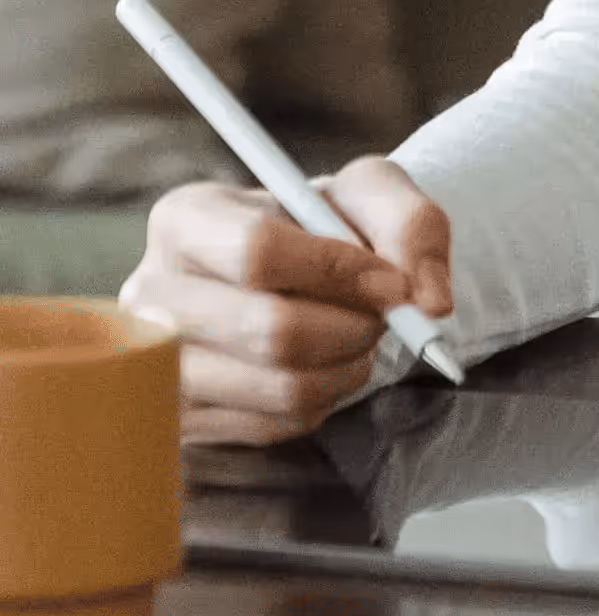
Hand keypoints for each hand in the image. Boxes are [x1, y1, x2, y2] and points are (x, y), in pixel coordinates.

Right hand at [120, 158, 452, 444]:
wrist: (303, 273)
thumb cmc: (330, 224)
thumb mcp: (373, 192)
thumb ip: (411, 225)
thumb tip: (428, 300)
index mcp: (187, 218)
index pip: (256, 252)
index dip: (338, 271)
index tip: (391, 282)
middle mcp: (152, 294)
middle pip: (268, 328)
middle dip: (352, 326)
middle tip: (382, 315)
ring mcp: (157, 366)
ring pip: (278, 385)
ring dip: (346, 364)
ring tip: (357, 335)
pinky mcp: (183, 420)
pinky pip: (276, 424)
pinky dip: (325, 396)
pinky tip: (326, 364)